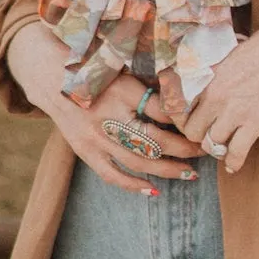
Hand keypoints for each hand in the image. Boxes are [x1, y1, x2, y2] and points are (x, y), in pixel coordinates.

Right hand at [4, 23, 199, 194]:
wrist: (52, 79)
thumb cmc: (97, 72)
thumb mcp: (124, 68)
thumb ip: (150, 84)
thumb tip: (188, 97)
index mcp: (122, 89)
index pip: (163, 110)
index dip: (186, 120)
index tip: (203, 123)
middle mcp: (109, 115)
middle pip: (155, 141)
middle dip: (185, 149)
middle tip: (206, 150)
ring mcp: (96, 136)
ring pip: (139, 162)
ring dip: (168, 170)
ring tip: (190, 174)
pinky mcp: (85, 151)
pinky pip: (112, 175)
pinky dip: (133, 186)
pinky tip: (153, 190)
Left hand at [180, 7, 258, 174]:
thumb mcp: (227, 54)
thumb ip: (210, 71)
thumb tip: (198, 77)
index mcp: (206, 78)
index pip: (178, 109)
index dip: (182, 118)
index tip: (192, 120)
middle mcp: (215, 97)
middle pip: (192, 132)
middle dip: (199, 135)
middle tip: (208, 133)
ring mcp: (234, 112)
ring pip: (212, 144)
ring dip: (217, 147)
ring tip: (223, 145)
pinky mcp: (254, 124)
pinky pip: (236, 153)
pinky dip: (233, 162)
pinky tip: (233, 164)